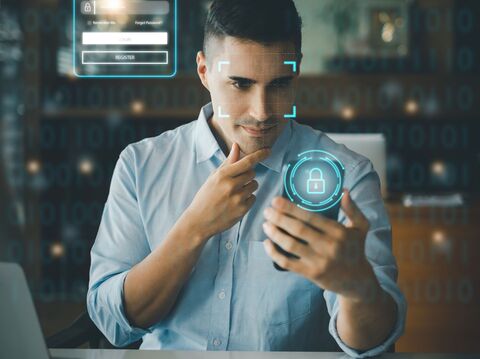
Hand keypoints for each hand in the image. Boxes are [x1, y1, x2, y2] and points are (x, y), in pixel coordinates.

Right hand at [186, 143, 269, 240]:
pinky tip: (236, 203)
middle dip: (248, 175)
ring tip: (235, 193)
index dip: (259, 155)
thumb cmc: (206, 197)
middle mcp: (231, 185)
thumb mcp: (213, 177)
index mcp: (222, 175)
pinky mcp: (242, 210)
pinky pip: (253, 198)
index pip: (246, 162)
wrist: (199, 221)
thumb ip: (228, 162)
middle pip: (252, 173)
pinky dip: (248, 199)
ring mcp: (237, 198)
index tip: (268, 151)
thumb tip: (236, 146)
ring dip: (248, 187)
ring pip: (254, 185)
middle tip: (237, 182)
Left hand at [262, 189, 379, 301]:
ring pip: (290, 245)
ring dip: (275, 233)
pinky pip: (288, 263)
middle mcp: (328, 246)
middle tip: (267, 211)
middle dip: (279, 218)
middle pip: (297, 229)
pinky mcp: (311, 274)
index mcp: (338, 232)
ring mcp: (319, 261)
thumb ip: (352, 209)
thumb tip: (343, 191)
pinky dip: (274, 253)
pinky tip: (267, 243)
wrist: (357, 281)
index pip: (310, 217)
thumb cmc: (355, 248)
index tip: (276, 200)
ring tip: (265, 224)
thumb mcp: (360, 227)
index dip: (291, 208)